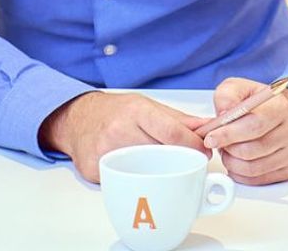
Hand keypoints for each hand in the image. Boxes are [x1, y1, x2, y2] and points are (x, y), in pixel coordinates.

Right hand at [39, 91, 209, 183]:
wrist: (79, 118)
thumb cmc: (117, 111)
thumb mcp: (148, 107)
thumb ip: (179, 119)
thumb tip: (207, 127)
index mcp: (137, 111)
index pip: (172, 133)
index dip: (193, 146)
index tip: (204, 152)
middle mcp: (120, 130)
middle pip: (160, 154)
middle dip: (179, 160)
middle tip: (189, 162)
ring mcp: (105, 152)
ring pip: (144, 171)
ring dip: (158, 172)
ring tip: (161, 165)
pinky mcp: (94, 171)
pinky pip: (122, 181)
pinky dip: (134, 179)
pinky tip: (134, 170)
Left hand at [202, 77, 287, 185]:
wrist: (282, 113)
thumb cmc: (260, 102)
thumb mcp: (240, 88)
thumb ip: (227, 96)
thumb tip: (222, 114)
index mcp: (279, 108)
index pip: (254, 125)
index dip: (228, 134)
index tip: (211, 138)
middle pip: (251, 150)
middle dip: (227, 149)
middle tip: (217, 142)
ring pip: (252, 168)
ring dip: (232, 162)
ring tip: (227, 150)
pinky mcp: (287, 170)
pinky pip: (257, 180)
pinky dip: (240, 174)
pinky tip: (237, 160)